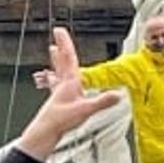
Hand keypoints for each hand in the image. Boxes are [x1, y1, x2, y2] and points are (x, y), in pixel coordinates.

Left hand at [17, 29, 119, 160]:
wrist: (45, 132)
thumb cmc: (61, 120)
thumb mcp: (85, 110)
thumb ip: (102, 101)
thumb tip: (118, 94)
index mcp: (70, 82)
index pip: (68, 58)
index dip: (66, 43)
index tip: (61, 31)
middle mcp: (63, 84)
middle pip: (62, 60)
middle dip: (61, 46)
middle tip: (57, 34)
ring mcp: (58, 91)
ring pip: (58, 70)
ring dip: (57, 58)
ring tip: (53, 49)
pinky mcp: (56, 100)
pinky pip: (57, 83)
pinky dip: (55, 76)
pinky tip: (54, 78)